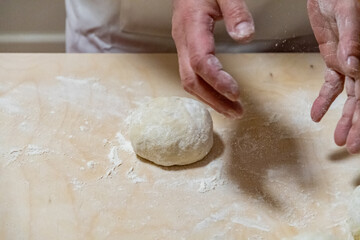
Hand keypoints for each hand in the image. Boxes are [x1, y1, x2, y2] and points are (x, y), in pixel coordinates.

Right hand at [172, 0, 254, 117]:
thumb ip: (236, 11)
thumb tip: (245, 37)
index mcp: (191, 26)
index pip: (201, 62)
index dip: (217, 80)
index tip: (236, 93)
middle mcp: (183, 40)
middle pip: (191, 80)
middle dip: (214, 99)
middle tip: (236, 112)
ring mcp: (182, 46)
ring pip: (189, 81)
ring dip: (210, 99)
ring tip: (231, 110)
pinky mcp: (186, 48)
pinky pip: (191, 75)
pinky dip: (205, 90)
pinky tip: (218, 96)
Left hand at [308, 0, 359, 152]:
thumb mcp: (349, 11)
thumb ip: (353, 38)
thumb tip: (354, 66)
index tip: (357, 141)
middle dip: (356, 126)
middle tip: (349, 148)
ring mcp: (349, 62)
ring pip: (348, 96)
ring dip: (343, 118)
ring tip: (337, 138)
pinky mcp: (334, 57)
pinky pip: (331, 83)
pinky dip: (324, 100)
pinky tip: (317, 115)